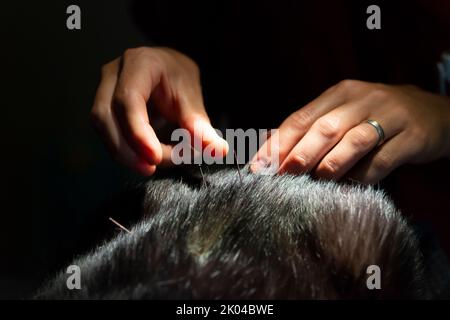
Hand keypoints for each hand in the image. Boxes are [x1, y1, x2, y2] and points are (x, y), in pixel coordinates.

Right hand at [91, 47, 227, 174]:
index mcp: (139, 63)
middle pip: (105, 115)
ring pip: (101, 127)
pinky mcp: (103, 107)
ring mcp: (103, 89)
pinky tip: (144, 160)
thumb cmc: (178, 77)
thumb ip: (199, 124)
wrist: (165, 68)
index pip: (128, 99)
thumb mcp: (192, 95)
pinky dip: (124, 150)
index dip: (138, 132)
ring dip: (123, 153)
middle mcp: (114, 74)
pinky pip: (107, 132)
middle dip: (127, 148)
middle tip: (152, 168)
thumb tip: (218, 151)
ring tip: (150, 167)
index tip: (155, 157)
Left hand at [252, 80, 449, 183]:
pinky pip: (382, 159)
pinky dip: (362, 175)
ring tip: (315, 181)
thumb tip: (272, 150)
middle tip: (283, 176)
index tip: (259, 166)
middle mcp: (362, 100)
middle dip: (299, 155)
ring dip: (329, 165)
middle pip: (324, 128)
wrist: (432, 112)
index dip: (278, 144)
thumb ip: (312, 129)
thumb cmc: (375, 117)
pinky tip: (349, 184)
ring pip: (353, 141)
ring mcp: (389, 116)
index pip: (300, 118)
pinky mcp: (412, 136)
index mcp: (339, 94)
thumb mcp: (344, 113)